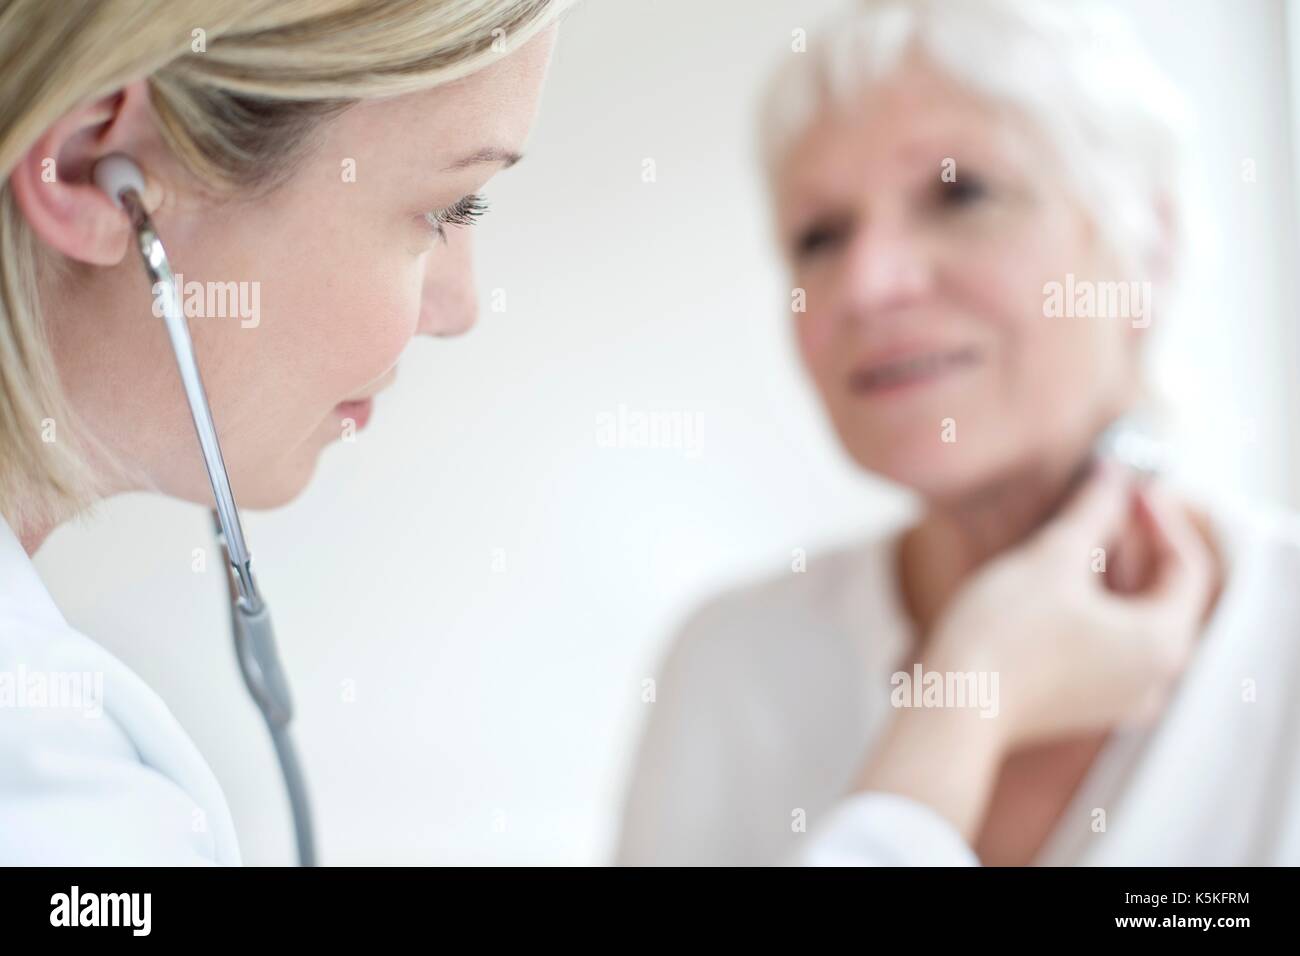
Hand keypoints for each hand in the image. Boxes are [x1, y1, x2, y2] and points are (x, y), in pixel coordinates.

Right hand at [851, 461, 1214, 840]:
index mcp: (1163, 642)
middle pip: (1161, 593)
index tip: (1130, 485)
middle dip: (1134, 542)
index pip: (1187, 566)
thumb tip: (1112, 475)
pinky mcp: (1084, 703)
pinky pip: (1107, 643)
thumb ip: (1092, 510)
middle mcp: (1154, 677)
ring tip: (1077, 532)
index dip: (1161, 516)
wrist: (952, 707)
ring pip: (1131, 618)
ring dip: (1111, 571)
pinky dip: (1094, 605)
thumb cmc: (1005, 636)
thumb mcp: (1052, 558)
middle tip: (1104, 500)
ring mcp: (1119, 696)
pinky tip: (1059, 579)